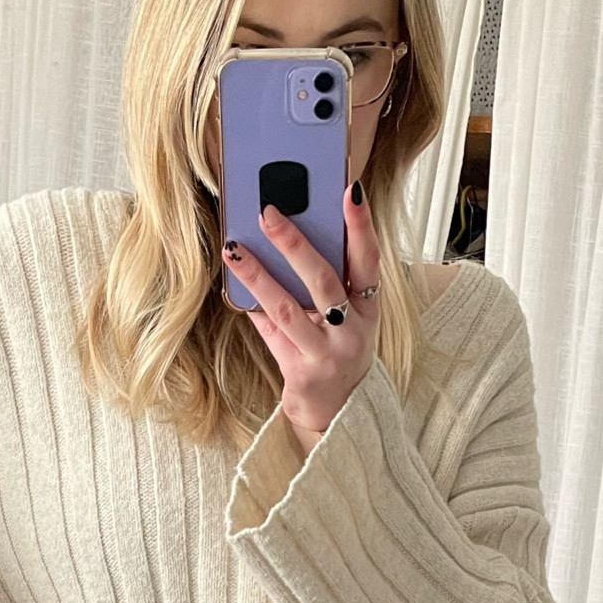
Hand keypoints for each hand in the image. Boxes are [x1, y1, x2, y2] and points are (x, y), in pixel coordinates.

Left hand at [222, 183, 380, 445]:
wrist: (338, 412)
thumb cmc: (337, 353)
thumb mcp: (345, 318)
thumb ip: (324, 284)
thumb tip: (286, 237)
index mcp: (369, 308)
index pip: (369, 259)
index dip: (361, 225)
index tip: (349, 190)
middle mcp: (353, 330)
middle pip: (324, 280)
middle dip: (295, 243)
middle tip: (269, 211)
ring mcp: (328, 353)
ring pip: (288, 308)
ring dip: (258, 275)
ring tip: (234, 248)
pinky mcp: (302, 372)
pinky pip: (270, 333)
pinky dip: (252, 309)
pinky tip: (233, 287)